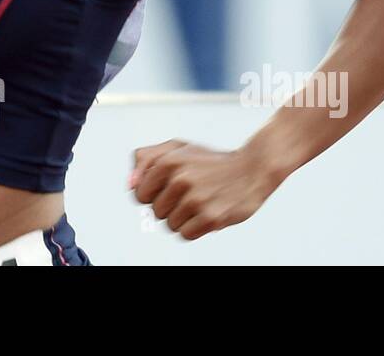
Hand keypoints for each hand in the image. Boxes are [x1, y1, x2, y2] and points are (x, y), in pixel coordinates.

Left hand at [129, 139, 284, 239]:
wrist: (252, 168)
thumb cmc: (210, 161)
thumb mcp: (177, 149)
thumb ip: (146, 159)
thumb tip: (130, 185)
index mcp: (168, 161)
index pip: (139, 195)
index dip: (154, 195)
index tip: (170, 188)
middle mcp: (180, 179)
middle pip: (155, 212)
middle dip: (170, 207)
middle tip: (190, 194)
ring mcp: (196, 199)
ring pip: (170, 225)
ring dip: (183, 219)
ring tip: (200, 203)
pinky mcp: (211, 217)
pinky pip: (185, 235)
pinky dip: (194, 229)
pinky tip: (207, 214)